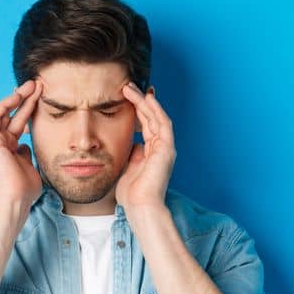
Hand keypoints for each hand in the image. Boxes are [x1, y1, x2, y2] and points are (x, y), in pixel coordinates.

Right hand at [0, 78, 43, 205]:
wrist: (16, 199)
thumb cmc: (25, 189)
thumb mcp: (30, 167)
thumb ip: (27, 154)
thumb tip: (26, 145)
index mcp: (10, 149)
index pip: (19, 124)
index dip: (29, 110)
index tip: (42, 97)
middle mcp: (0, 143)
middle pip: (13, 115)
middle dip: (26, 99)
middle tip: (38, 85)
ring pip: (4, 112)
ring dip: (16, 97)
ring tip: (31, 85)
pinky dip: (5, 104)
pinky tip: (17, 95)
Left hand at [116, 82, 174, 208]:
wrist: (141, 206)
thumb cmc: (132, 194)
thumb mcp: (127, 168)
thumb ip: (131, 154)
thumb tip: (132, 143)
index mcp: (152, 153)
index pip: (147, 126)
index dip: (138, 110)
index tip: (126, 97)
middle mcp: (161, 148)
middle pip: (152, 118)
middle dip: (140, 101)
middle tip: (127, 86)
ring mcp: (165, 148)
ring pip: (157, 117)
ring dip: (145, 101)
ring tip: (130, 87)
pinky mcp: (166, 149)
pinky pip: (162, 123)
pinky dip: (155, 109)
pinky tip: (145, 98)